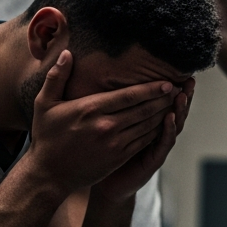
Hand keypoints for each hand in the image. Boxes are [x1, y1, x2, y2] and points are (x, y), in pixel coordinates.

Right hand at [25, 51, 180, 194]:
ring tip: (178, 104)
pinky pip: (144, 141)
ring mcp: (114, 143)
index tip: (167, 82)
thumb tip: (67, 53)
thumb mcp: (45, 104)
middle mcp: (106, 125)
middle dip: (165, 99)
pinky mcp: (119, 157)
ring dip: (165, 114)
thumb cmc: (47, 137)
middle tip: (181, 89)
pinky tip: (165, 123)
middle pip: (144, 109)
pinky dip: (157, 131)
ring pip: (148, 125)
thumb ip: (57, 77)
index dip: (152, 89)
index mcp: (91, 109)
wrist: (49, 174)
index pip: (129, 95)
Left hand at [94, 78, 194, 202]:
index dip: (171, 87)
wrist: (105, 184)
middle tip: (189, 79)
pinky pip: (164, 143)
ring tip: (183, 94)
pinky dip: (169, 130)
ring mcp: (157, 147)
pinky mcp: (153, 160)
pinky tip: (171, 117)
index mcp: (147, 122)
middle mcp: (156, 133)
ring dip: (180, 109)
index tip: (178, 70)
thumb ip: (113, 104)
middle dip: (183, 94)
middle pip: (174, 110)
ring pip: (174, 125)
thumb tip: (106, 75)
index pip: (162, 101)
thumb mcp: (110, 124)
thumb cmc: (105, 152)